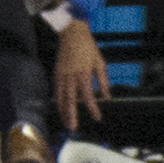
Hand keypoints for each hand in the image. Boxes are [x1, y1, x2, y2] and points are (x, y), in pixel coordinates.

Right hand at [54, 16, 110, 131]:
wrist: (72, 34)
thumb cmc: (87, 47)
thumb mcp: (100, 63)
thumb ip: (103, 82)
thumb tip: (107, 97)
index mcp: (83, 74)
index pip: (88, 96)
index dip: (93, 109)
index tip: (97, 117)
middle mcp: (71, 77)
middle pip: (70, 100)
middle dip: (71, 115)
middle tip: (73, 128)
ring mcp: (62, 75)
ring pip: (61, 97)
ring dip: (63, 111)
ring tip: (66, 122)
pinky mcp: (57, 73)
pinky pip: (56, 91)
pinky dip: (58, 101)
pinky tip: (61, 108)